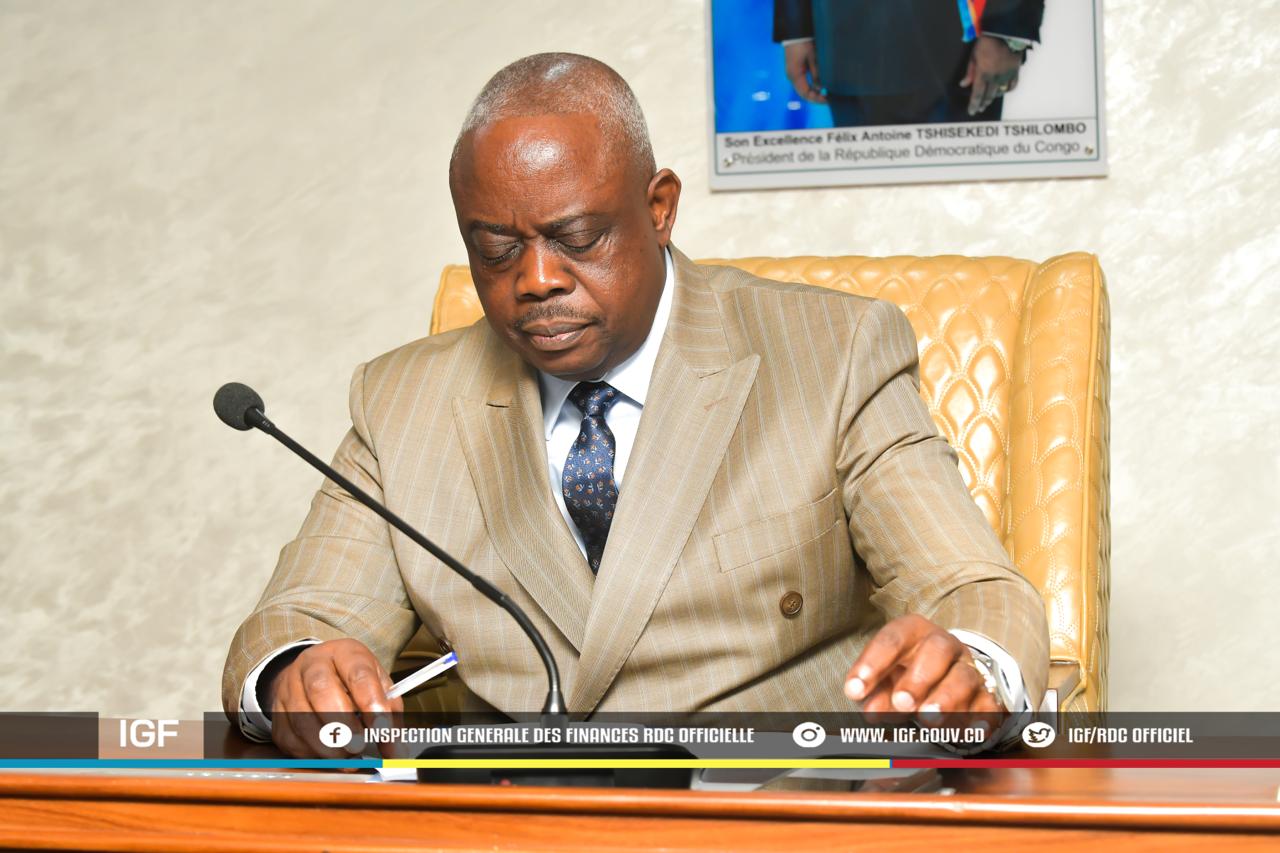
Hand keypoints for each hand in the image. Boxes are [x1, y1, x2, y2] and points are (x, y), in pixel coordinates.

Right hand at [266, 638, 403, 757]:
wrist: (313, 674)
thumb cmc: (352, 681)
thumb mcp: (378, 685)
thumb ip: (390, 715)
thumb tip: (394, 750)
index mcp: (344, 652)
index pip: (358, 673)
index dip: (371, 702)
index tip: (382, 728)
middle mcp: (312, 664)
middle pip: (322, 690)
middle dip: (342, 723)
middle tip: (358, 746)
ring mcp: (290, 687)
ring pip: (301, 717)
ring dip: (326, 744)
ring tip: (347, 758)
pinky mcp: (277, 712)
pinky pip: (290, 736)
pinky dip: (311, 753)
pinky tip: (327, 756)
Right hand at [783, 40, 826, 103]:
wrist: (795, 30)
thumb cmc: (803, 42)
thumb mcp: (812, 57)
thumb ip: (816, 73)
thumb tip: (821, 87)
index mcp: (795, 75)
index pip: (805, 94)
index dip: (816, 99)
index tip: (828, 100)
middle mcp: (793, 76)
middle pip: (805, 92)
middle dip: (817, 96)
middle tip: (830, 97)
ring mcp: (795, 72)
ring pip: (806, 87)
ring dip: (816, 90)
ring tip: (828, 91)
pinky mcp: (798, 68)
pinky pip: (806, 80)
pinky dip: (814, 83)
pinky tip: (822, 83)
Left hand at [843, 615, 1003, 725]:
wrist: (944, 675)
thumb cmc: (904, 674)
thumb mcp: (883, 679)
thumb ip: (874, 693)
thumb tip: (872, 711)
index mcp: (913, 632)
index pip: (893, 638)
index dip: (873, 663)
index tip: (855, 690)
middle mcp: (945, 645)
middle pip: (938, 649)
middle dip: (918, 678)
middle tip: (902, 704)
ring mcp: (968, 669)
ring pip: (964, 678)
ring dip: (946, 700)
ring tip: (928, 722)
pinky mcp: (987, 695)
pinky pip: (989, 705)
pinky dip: (981, 720)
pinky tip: (968, 733)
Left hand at [959, 35, 1021, 115]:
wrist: (1006, 32)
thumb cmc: (987, 42)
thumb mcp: (974, 56)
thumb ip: (970, 72)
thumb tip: (964, 84)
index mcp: (983, 74)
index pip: (977, 94)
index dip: (974, 104)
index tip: (972, 111)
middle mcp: (995, 78)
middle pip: (988, 96)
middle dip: (983, 103)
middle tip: (979, 108)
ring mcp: (1006, 75)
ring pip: (1000, 93)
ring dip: (994, 98)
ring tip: (989, 100)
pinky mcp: (1015, 71)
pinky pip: (1012, 85)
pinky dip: (1007, 90)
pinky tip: (1003, 91)